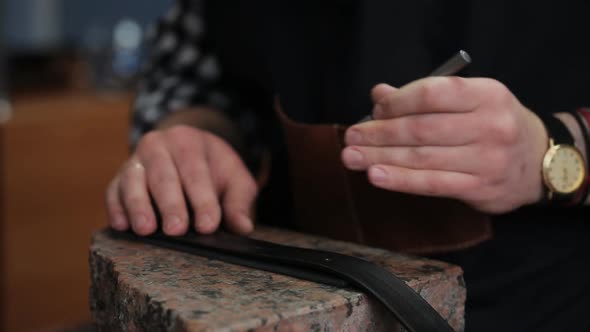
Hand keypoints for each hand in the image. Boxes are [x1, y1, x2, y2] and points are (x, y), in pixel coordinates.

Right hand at [106, 125, 256, 235]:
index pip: (195, 171)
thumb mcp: (235, 179)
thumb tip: (243, 227)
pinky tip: (122, 226)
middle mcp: (157, 145)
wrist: (186, 150)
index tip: (208, 225)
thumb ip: (239, 201)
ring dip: (138, 206)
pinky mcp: (118, 178)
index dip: (202, 199)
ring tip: (146, 229)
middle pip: (163, 175)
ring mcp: (135, 160)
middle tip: (177, 230)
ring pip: (133, 180)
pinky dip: (116, 208)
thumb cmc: (214, 169)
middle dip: (170, 204)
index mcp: (188, 141)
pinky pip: (113, 191)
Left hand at [341, 77, 548, 213]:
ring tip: (351, 157)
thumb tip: (378, 95)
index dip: (397, 103)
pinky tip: (375, 175)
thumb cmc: (492, 125)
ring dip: (380, 157)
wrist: (538, 162)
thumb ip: (425, 97)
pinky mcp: (480, 188)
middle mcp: (491, 125)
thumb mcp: (470, 101)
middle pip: (421, 129)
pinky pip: (431, 184)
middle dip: (378, 134)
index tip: (373, 112)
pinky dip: (399, 180)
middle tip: (350, 137)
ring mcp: (488, 159)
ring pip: (422, 157)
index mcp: (487, 94)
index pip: (432, 94)